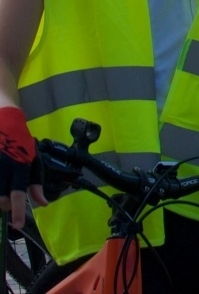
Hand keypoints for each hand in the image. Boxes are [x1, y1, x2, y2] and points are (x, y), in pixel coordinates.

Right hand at [0, 107, 43, 231]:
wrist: (4, 122)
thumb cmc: (22, 144)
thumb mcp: (34, 160)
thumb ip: (36, 183)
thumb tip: (43, 204)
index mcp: (19, 168)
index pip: (18, 194)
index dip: (18, 211)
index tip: (17, 225)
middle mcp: (2, 170)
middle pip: (0, 200)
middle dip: (5, 206)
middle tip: (10, 203)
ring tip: (3, 196)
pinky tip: (0, 186)